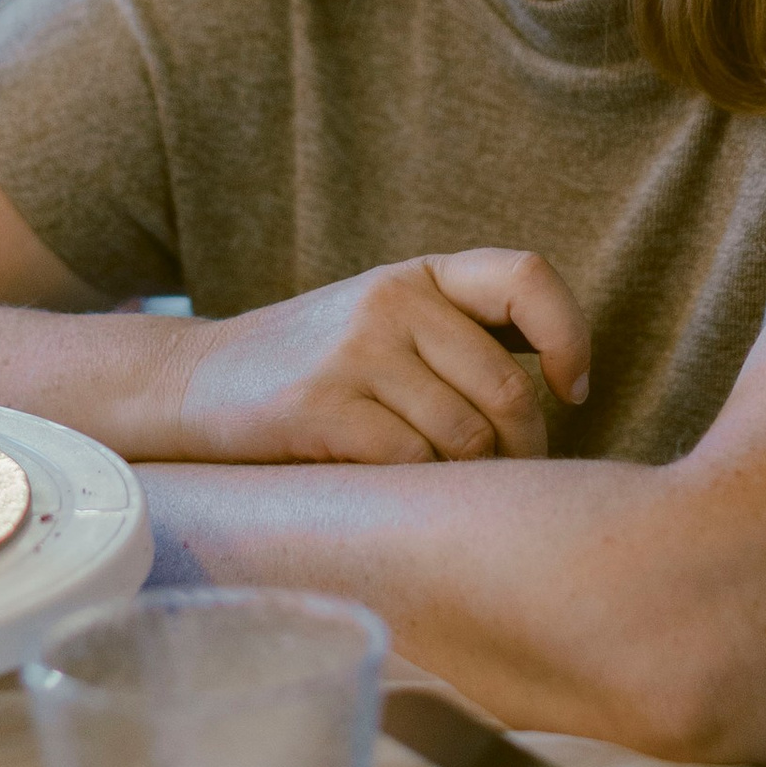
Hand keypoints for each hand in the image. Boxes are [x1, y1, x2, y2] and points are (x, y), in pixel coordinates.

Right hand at [160, 251, 589, 466]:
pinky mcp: (323, 407)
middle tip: (510, 474)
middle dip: (524, 447)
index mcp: (419, 274)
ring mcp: (356, 351)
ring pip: (464, 436)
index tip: (570, 390)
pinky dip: (421, 490)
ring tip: (454, 489)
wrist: (195, 382)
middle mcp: (392, 300)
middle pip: (506, 388)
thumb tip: (556, 393)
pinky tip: (401, 492)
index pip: (527, 278)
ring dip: (473, 479)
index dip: (569, 336)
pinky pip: (412, 463)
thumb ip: (458, 335)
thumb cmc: (313, 366)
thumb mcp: (384, 320)